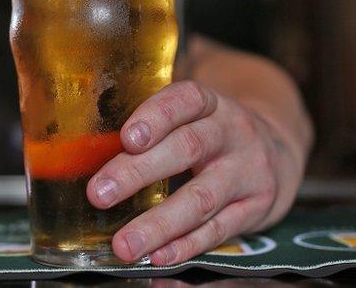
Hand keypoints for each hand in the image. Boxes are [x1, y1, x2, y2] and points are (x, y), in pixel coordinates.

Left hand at [86, 81, 304, 265]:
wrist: (276, 153)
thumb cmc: (211, 133)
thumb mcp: (191, 116)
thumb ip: (150, 123)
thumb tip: (80, 141)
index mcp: (211, 104)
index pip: (187, 100)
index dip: (157, 116)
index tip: (127, 137)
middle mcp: (232, 132)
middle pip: (187, 149)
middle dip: (139, 173)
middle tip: (98, 193)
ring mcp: (247, 172)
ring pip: (202, 198)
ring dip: (159, 223)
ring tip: (123, 244)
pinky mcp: (255, 207)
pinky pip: (219, 230)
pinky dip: (186, 245)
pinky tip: (158, 255)